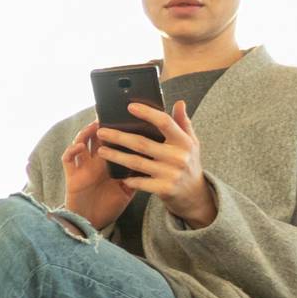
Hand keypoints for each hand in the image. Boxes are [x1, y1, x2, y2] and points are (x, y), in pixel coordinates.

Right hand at [61, 119, 134, 229]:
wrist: (93, 224)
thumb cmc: (108, 206)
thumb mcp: (127, 191)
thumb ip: (138, 176)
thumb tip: (155, 163)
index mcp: (109, 163)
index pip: (113, 141)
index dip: (117, 128)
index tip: (128, 116)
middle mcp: (95, 162)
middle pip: (96, 137)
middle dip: (102, 124)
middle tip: (110, 113)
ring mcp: (82, 167)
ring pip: (80, 142)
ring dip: (86, 132)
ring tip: (94, 125)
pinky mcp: (72, 176)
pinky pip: (67, 159)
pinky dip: (72, 151)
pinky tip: (79, 147)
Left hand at [96, 100, 217, 227]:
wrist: (195, 195)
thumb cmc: (189, 164)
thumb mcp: (191, 143)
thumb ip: (183, 123)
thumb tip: (179, 103)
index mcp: (184, 141)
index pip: (165, 123)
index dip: (147, 113)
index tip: (130, 107)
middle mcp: (177, 156)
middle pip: (142, 143)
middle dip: (119, 137)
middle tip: (101, 132)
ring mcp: (170, 174)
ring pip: (136, 163)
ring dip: (116, 156)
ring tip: (101, 150)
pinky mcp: (164, 189)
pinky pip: (140, 182)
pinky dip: (128, 178)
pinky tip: (117, 174)